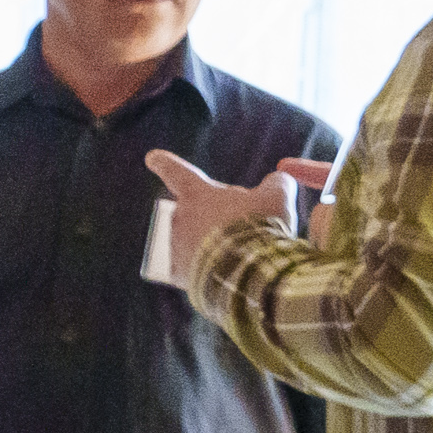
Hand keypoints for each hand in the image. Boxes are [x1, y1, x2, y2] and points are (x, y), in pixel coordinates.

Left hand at [143, 150, 330, 278]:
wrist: (247, 272)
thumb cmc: (260, 228)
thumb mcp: (277, 197)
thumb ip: (277, 183)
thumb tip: (279, 180)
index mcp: (197, 193)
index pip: (176, 172)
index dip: (165, 163)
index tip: (152, 157)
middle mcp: (179, 218)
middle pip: (194, 212)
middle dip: (214, 218)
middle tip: (244, 229)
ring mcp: (176, 246)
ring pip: (193, 241)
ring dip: (212, 244)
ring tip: (240, 253)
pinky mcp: (179, 274)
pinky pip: (191, 268)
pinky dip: (207, 269)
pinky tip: (225, 272)